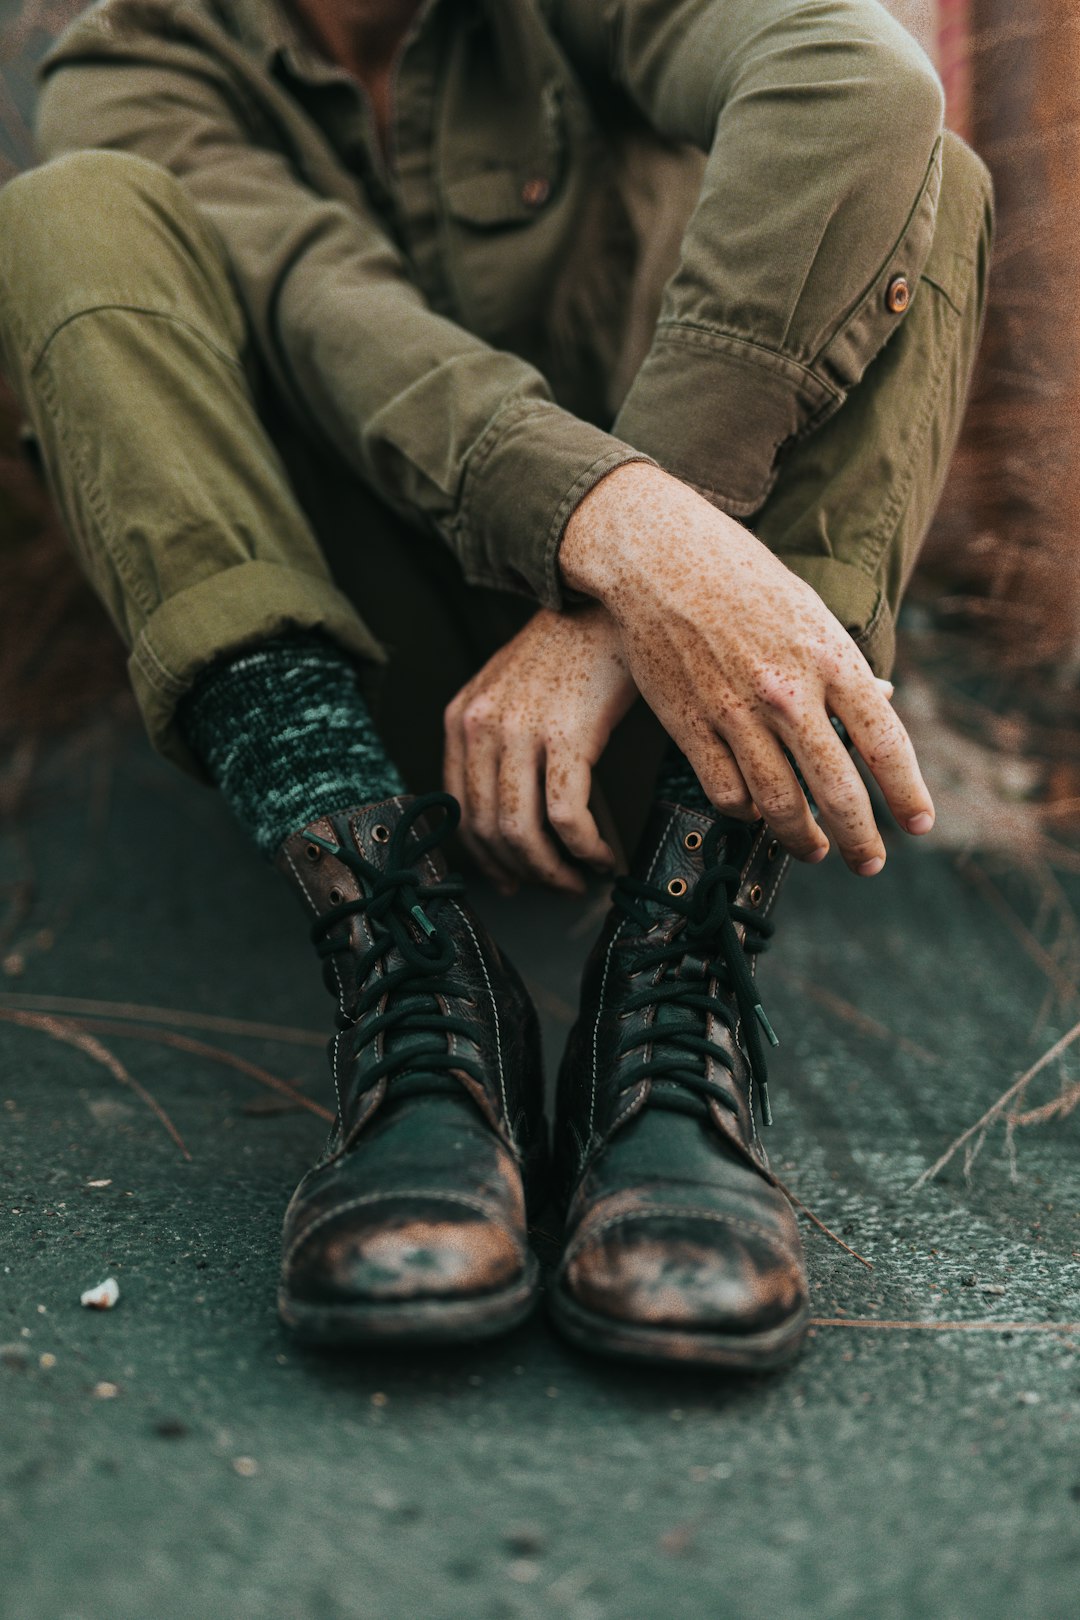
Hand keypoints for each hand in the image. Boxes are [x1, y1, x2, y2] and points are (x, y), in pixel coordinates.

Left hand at [443, 605, 636, 893]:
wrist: (609, 602)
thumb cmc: (571, 649)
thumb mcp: (511, 689)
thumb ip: (496, 739)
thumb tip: (509, 807)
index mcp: (460, 717)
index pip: (459, 810)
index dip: (485, 857)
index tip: (511, 878)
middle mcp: (480, 727)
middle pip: (488, 829)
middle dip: (523, 872)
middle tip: (554, 886)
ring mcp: (520, 731)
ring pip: (522, 832)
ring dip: (554, 870)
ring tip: (580, 878)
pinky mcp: (566, 736)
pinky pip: (567, 818)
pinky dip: (586, 850)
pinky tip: (604, 856)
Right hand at [560, 463, 933, 874]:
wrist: (661, 558)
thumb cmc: (743, 578)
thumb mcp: (810, 611)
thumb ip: (843, 666)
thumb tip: (883, 705)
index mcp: (830, 658)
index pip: (884, 743)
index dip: (906, 792)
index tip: (918, 824)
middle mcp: (787, 692)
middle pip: (835, 788)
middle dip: (861, 837)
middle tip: (869, 862)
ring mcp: (735, 712)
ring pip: (777, 804)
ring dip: (802, 839)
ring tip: (815, 850)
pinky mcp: (689, 725)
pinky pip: (725, 791)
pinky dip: (745, 811)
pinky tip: (755, 813)